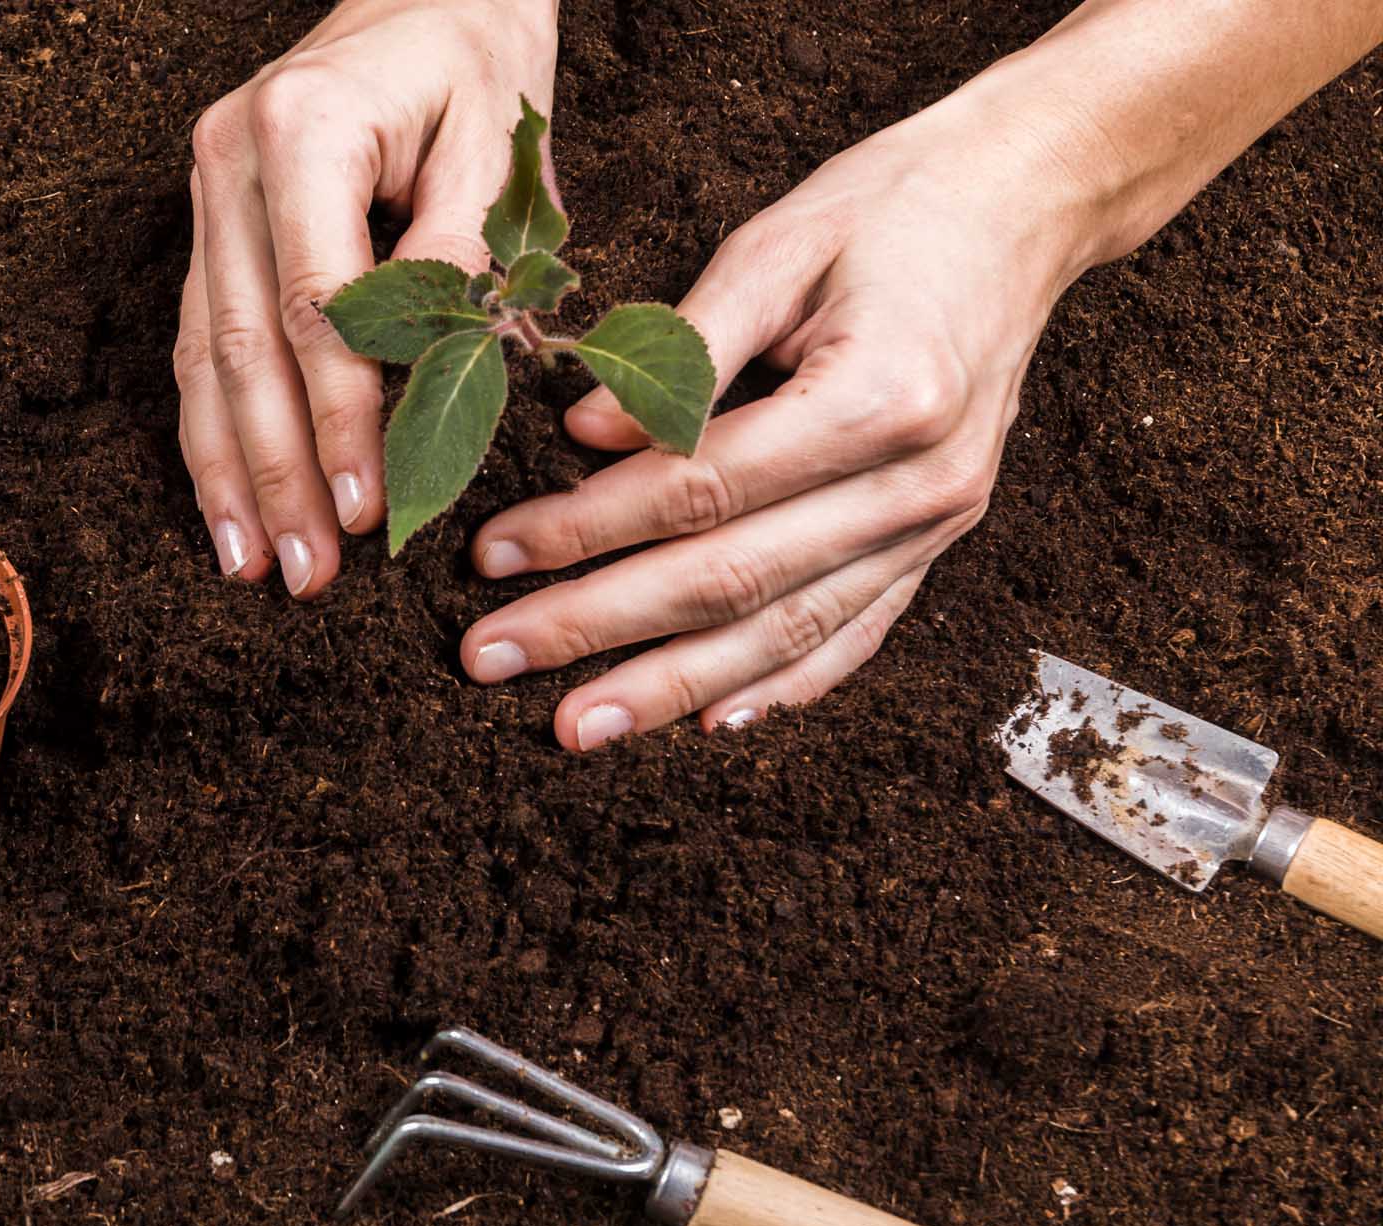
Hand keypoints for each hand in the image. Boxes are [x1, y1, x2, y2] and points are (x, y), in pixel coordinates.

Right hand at [175, 0, 558, 596]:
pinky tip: (229, 502)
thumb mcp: (499, 140)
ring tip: (254, 565)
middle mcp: (231, 163)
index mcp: (304, 128)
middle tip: (308, 575)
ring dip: (230, 471)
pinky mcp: (209, 226)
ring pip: (203, 356)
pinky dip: (214, 429)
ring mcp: (207, 196)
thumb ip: (464, 253)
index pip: (318, 307)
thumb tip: (442, 380)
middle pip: (244, 347)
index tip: (372, 511)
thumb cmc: (475, 59)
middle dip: (278, 473)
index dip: (340, 420)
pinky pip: (198, 341)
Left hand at [459, 100, 1094, 750]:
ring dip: (672, 688)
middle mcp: (918, 483)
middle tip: (491, 657)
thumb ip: (683, 349)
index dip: (586, 529)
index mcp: (879, 398)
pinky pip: (856, 635)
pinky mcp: (940, 540)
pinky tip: (711, 722)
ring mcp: (938, 524)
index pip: (699, 490)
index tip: (493, 552)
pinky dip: (784, 687)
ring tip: (577, 728)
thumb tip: (581, 434)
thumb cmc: (896, 206)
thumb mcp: (778, 242)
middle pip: (730, 581)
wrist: (1031, 201)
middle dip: (598, 628)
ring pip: (786, 632)